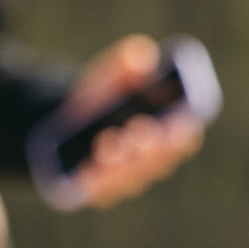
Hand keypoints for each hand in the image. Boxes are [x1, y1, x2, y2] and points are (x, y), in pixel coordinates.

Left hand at [64, 34, 204, 207]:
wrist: (63, 119)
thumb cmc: (100, 98)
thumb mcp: (109, 76)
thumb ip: (125, 65)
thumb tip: (140, 55)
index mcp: (166, 135)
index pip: (185, 139)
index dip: (183, 134)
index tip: (177, 124)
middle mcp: (151, 162)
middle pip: (160, 162)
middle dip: (152, 148)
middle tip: (142, 130)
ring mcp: (127, 179)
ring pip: (133, 178)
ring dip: (123, 163)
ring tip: (109, 142)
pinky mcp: (100, 190)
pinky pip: (103, 193)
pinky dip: (97, 182)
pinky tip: (89, 167)